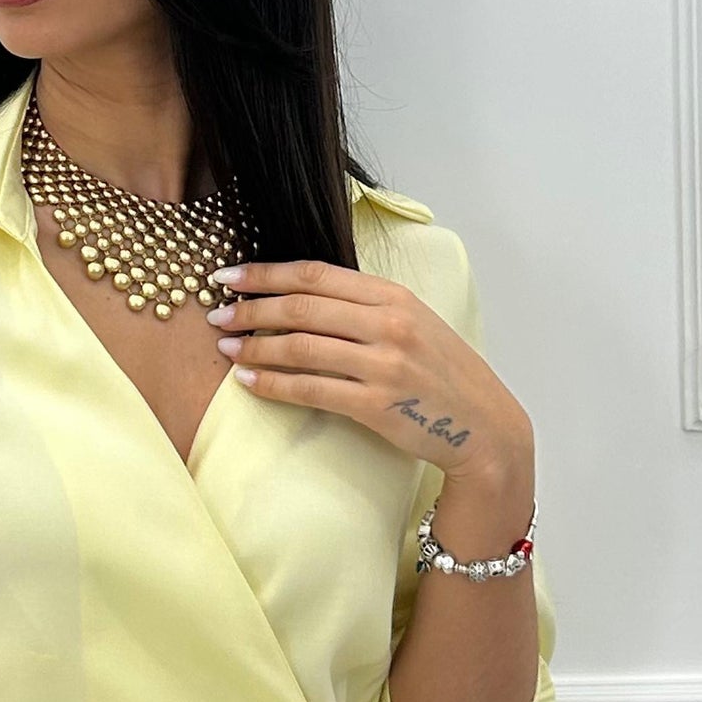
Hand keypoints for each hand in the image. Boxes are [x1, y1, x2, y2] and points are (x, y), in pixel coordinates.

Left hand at [205, 257, 532, 485]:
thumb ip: (366, 307)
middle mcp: (389, 324)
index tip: (229, 275)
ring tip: (227, 349)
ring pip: (300, 347)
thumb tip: (301, 297)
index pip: (315, 275)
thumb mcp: (413, 323)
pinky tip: (249, 383)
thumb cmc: (442, 375)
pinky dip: (273, 385)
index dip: (266, 273)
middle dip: (251, 308)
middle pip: (301, 307)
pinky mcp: (376, 405)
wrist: (483, 427)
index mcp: (394, 296)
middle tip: (217, 314)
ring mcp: (383, 365)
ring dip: (254, 348)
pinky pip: (310, 390)